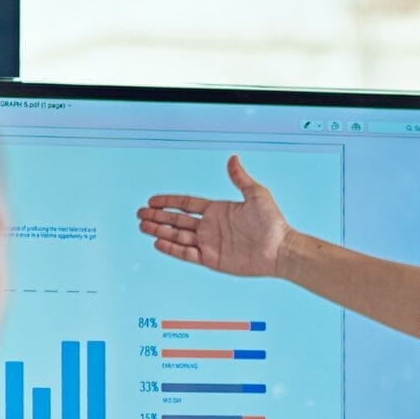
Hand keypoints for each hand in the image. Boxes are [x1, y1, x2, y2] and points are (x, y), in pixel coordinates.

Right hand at [136, 156, 291, 276]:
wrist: (279, 249)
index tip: (152, 200)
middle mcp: (210, 227)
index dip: (169, 202)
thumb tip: (233, 158)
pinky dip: (172, 248)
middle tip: (139, 214)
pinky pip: (187, 254)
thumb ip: (240, 178)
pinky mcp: (212, 260)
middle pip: (177, 220)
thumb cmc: (272, 222)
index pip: (187, 204)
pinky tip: (158, 242)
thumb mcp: (255, 194)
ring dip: (160, 231)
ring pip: (178, 236)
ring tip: (143, 226)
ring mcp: (210, 244)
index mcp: (217, 210)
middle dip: (158, 217)